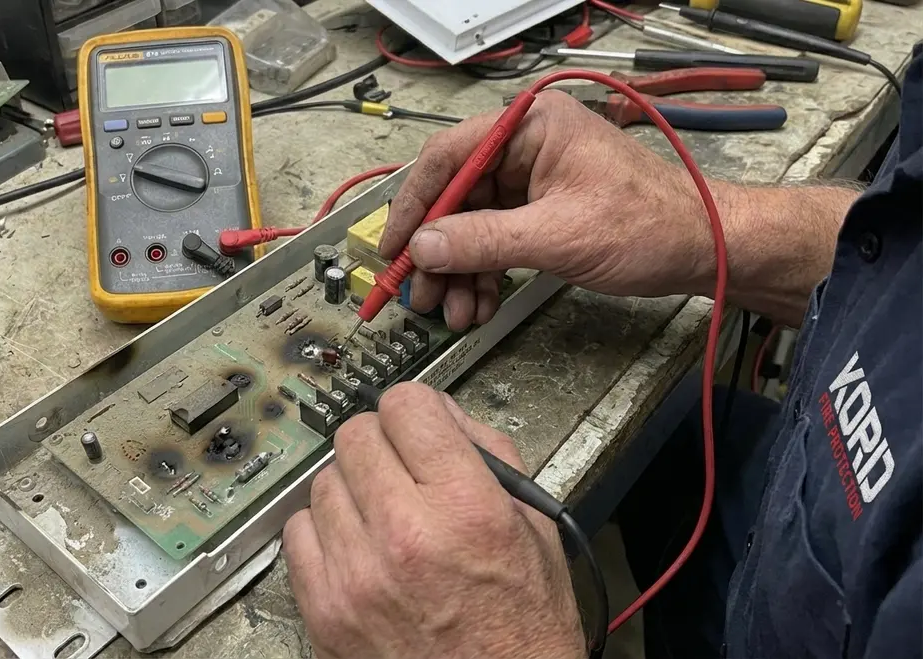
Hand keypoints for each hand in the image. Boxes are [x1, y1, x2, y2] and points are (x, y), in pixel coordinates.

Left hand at [282, 383, 585, 658]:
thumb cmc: (522, 625)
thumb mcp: (534, 526)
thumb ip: (487, 454)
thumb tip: (439, 413)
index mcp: (465, 508)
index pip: (406, 406)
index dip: (415, 411)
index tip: (418, 428)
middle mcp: (406, 535)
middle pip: (356, 435)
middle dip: (382, 444)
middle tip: (401, 472)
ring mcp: (357, 574)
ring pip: (323, 480)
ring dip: (351, 488)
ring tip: (383, 517)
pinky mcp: (325, 608)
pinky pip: (298, 531)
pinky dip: (324, 532)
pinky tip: (358, 548)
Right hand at [379, 90, 724, 329]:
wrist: (702, 249)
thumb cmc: (650, 225)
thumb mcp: (558, 235)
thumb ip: (484, 240)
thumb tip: (426, 247)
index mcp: (529, 126)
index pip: (447, 158)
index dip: (415, 206)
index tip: (395, 248)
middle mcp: (525, 145)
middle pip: (455, 197)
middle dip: (440, 253)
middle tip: (424, 295)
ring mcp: (532, 178)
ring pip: (472, 226)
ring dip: (461, 272)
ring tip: (457, 312)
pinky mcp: (540, 208)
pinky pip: (495, 239)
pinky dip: (485, 273)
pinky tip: (480, 303)